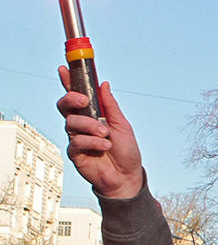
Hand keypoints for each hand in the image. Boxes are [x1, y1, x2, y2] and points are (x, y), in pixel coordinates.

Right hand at [56, 67, 143, 199]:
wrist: (127, 176)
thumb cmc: (126, 151)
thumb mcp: (122, 125)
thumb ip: (111, 106)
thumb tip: (103, 84)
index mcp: (93, 115)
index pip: (77, 95)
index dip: (69, 81)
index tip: (64, 67)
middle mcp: (81, 124)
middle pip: (65, 105)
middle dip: (72, 98)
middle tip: (84, 100)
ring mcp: (76, 137)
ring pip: (72, 122)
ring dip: (90, 126)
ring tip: (106, 135)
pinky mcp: (74, 152)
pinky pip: (76, 140)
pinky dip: (92, 141)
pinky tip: (103, 146)